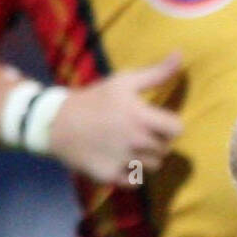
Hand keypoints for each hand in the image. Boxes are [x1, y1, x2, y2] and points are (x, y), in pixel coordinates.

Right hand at [48, 53, 183, 185]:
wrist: (56, 122)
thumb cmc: (95, 99)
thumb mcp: (124, 81)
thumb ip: (156, 73)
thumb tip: (180, 54)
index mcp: (141, 117)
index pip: (177, 130)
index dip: (171, 126)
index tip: (158, 122)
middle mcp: (134, 140)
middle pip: (165, 148)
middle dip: (157, 141)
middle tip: (140, 133)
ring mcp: (121, 160)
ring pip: (153, 166)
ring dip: (147, 158)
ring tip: (131, 146)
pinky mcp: (109, 176)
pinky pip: (135, 182)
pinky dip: (132, 174)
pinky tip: (121, 160)